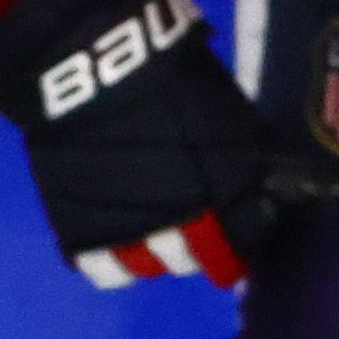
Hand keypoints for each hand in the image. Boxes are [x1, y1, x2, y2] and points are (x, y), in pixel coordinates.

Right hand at [0, 0, 274, 288]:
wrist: (93, 70)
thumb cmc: (165, 77)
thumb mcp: (221, 109)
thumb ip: (238, 148)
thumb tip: (257, 169)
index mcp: (225, 191)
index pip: (247, 235)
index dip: (246, 236)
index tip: (241, 232)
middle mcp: (183, 221)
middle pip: (198, 259)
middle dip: (201, 252)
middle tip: (196, 236)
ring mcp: (130, 230)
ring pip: (149, 268)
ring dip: (153, 257)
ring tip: (149, 238)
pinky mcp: (81, 229)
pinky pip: (101, 267)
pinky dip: (108, 259)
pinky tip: (111, 242)